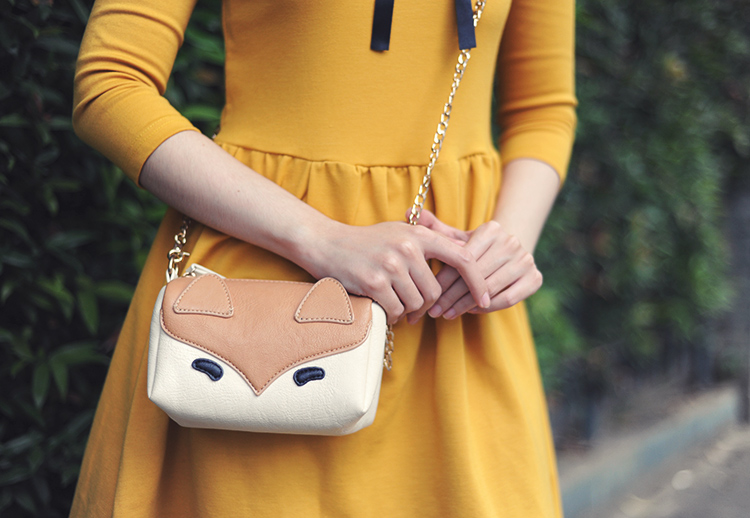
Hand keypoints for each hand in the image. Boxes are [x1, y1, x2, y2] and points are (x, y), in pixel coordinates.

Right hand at [303, 220, 490, 324]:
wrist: (326, 244)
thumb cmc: (366, 242)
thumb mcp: (400, 232)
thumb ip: (429, 242)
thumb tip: (466, 257)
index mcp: (419, 234)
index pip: (462, 258)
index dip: (478, 281)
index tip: (485, 299)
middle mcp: (407, 248)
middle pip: (435, 292)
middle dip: (425, 306)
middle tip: (413, 308)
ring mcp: (390, 265)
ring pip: (416, 304)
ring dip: (407, 311)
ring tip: (393, 303)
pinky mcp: (374, 283)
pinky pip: (397, 311)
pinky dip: (392, 315)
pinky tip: (382, 306)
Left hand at [414, 210, 542, 319]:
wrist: (508, 254)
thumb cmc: (474, 248)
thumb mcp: (455, 238)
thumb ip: (434, 229)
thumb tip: (405, 212)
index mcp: (492, 228)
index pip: (464, 259)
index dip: (445, 279)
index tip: (429, 294)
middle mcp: (512, 242)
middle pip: (476, 275)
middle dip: (452, 296)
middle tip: (433, 311)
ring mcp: (526, 260)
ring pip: (490, 289)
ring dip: (466, 305)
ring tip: (447, 314)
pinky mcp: (535, 279)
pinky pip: (507, 299)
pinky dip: (486, 308)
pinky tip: (470, 312)